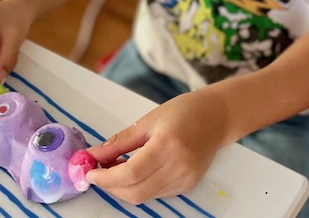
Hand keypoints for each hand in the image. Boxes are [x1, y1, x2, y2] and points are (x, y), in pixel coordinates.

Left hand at [85, 90, 229, 203]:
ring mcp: (185, 179)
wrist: (217, 117)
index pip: (130, 173)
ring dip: (124, 187)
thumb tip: (95, 154)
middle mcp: (178, 167)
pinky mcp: (187, 186)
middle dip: (111, 186)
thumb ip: (120, 141)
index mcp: (168, 145)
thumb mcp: (148, 121)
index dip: (106, 177)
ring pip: (144, 196)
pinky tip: (137, 170)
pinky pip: (156, 193)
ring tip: (117, 167)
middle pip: (135, 192)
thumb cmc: (185, 111)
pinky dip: (140, 186)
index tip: (91, 172)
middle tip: (99, 171)